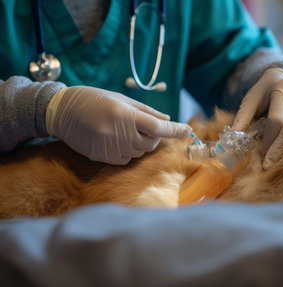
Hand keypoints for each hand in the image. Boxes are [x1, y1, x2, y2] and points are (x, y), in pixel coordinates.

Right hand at [46, 86, 191, 164]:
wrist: (62, 111)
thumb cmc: (94, 99)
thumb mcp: (122, 99)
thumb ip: (146, 111)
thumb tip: (167, 119)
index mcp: (127, 116)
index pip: (159, 128)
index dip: (176, 130)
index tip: (188, 130)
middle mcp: (122, 134)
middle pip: (151, 143)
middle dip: (153, 135)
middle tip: (141, 124)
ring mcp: (112, 148)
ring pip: (140, 152)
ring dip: (140, 143)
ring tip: (124, 129)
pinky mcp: (104, 157)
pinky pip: (127, 159)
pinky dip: (128, 151)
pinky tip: (116, 139)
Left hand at [232, 69, 282, 168]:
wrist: (282, 79)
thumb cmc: (263, 91)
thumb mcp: (250, 99)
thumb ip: (243, 116)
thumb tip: (231, 138)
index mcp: (281, 93)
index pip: (276, 119)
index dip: (269, 138)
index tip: (262, 152)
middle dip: (277, 149)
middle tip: (267, 165)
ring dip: (282, 149)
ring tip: (271, 164)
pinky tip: (277, 157)